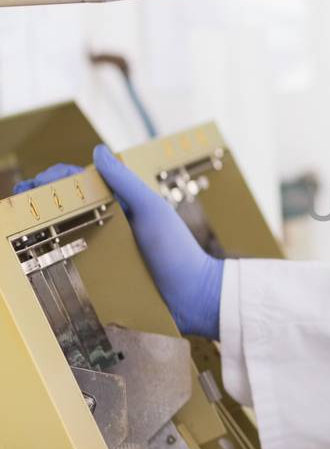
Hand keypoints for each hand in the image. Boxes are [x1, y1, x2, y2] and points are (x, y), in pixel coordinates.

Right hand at [17, 146, 224, 337]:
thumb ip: (125, 182)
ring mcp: (106, 251)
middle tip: (15, 208)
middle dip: (38, 204)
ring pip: (66, 237)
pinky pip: (75, 267)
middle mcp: (110, 224)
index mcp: (120, 203)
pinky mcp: (104, 278)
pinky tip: (36, 261)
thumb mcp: (151, 210)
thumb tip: (97, 151)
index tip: (32, 186)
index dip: (54, 181)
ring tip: (18, 232)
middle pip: (67, 208)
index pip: (80, 184)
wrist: (193, 297)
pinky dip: (54, 261)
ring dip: (41, 232)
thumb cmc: (177, 249)